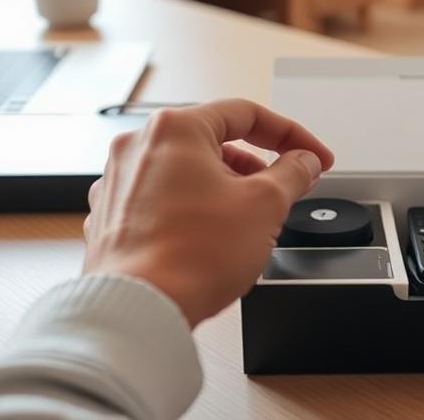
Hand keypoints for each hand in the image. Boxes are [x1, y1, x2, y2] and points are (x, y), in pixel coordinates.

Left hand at [83, 99, 333, 326]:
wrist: (138, 309)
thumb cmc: (189, 258)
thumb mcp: (265, 206)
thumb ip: (293, 172)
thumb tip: (303, 162)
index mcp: (175, 128)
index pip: (246, 113)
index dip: (291, 135)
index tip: (310, 156)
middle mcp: (139, 145)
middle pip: (214, 140)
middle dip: (256, 164)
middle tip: (283, 189)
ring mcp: (120, 180)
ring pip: (187, 169)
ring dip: (225, 186)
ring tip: (246, 219)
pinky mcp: (112, 214)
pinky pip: (162, 197)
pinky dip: (192, 207)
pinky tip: (211, 235)